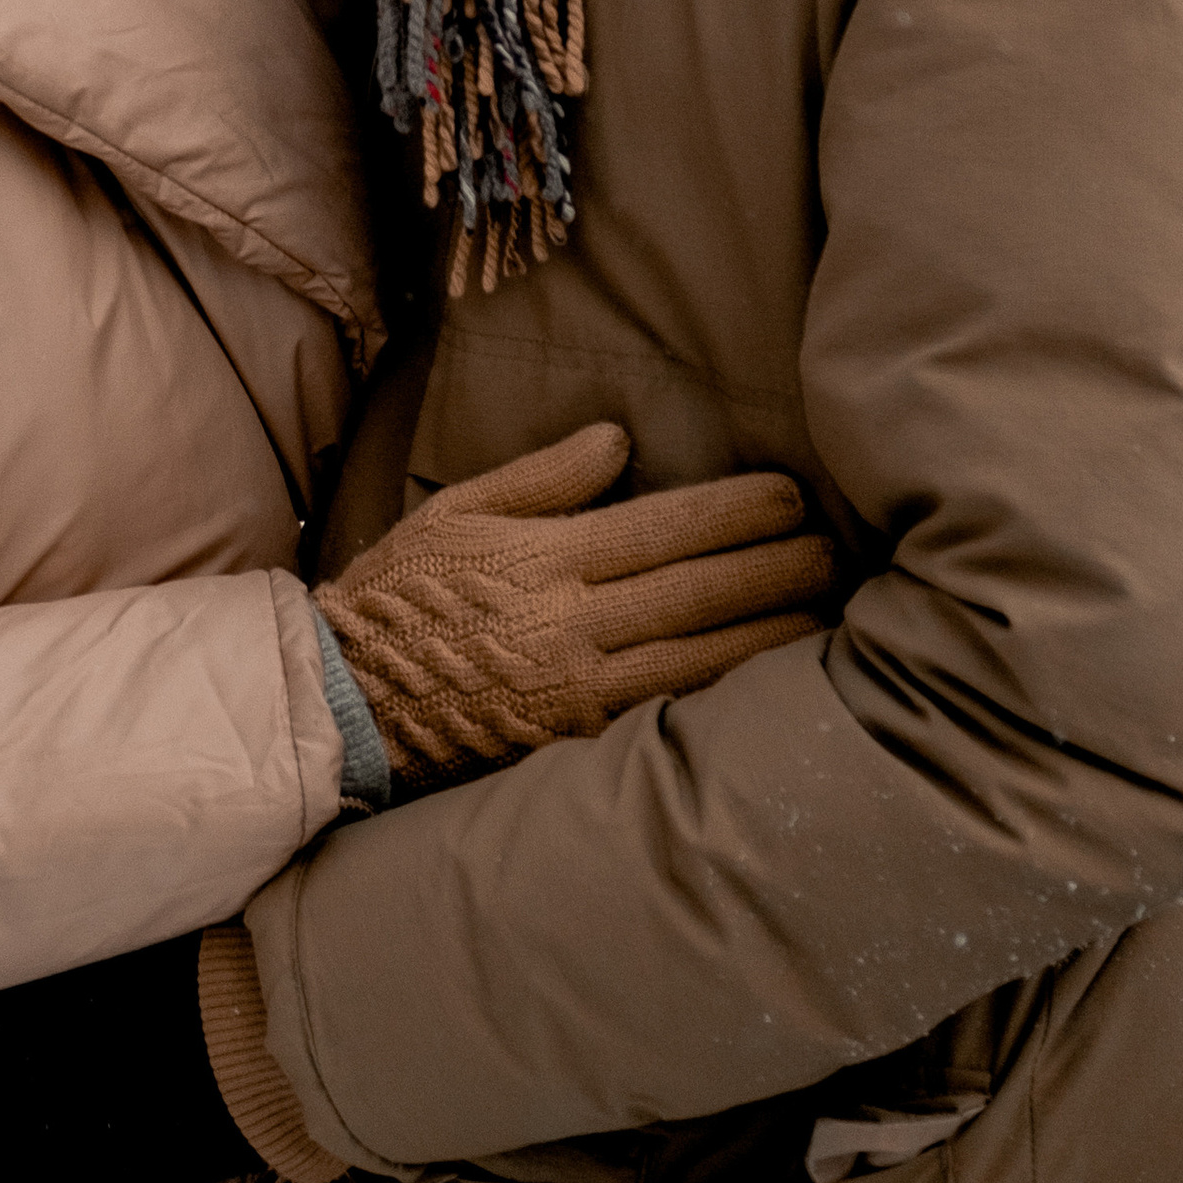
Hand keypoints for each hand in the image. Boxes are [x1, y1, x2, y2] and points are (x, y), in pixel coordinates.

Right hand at [315, 419, 836, 790]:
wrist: (349, 698)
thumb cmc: (402, 592)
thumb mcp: (458, 510)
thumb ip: (542, 477)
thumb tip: (618, 439)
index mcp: (544, 560)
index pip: (664, 528)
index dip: (736, 512)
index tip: (790, 495)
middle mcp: (571, 625)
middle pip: (696, 592)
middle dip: (774, 569)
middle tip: (834, 551)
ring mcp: (577, 691)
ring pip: (698, 661)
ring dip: (769, 636)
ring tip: (825, 614)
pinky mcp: (576, 742)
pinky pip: (667, 715)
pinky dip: (725, 696)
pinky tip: (767, 684)